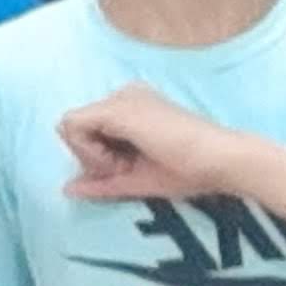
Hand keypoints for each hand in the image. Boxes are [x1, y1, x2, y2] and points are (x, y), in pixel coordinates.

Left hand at [56, 82, 245, 201]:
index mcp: (132, 106)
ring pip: (70, 126)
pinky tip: (119, 162)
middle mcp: (124, 95)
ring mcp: (120, 98)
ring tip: (128, 165)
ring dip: (93, 156)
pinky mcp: (116, 107)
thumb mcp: (136, 178)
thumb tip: (66, 189)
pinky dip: (89, 153)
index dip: (97, 158)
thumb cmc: (189, 170)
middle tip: (128, 168)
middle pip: (76, 128)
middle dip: (92, 158)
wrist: (219, 160)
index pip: (88, 131)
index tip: (128, 169)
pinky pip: (73, 126)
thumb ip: (102, 182)